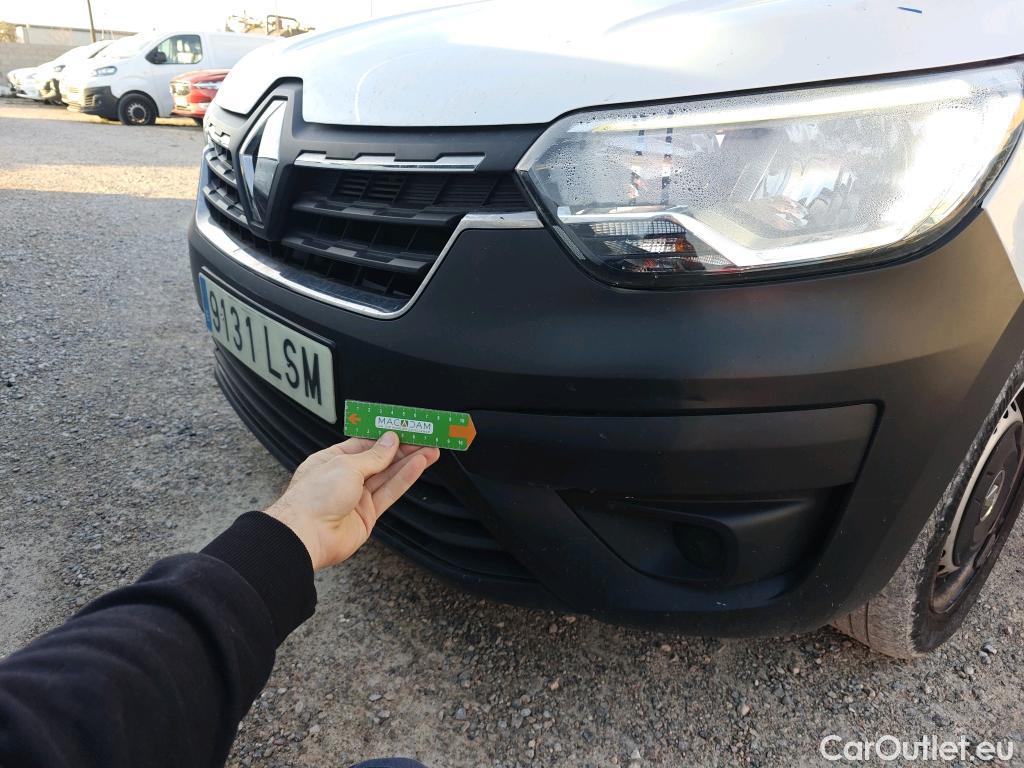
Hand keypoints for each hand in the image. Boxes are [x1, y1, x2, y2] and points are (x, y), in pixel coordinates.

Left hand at [265, 433, 439, 570]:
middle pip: (380, 460)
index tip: (406, 428)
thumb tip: (390, 441)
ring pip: (388, 475)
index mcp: (332, 460)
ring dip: (410, 462)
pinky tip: (419, 466)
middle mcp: (345, 478)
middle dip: (403, 448)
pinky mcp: (368, 515)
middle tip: (425, 437)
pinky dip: (405, 479)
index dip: (386, 436)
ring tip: (431, 449)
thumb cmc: (314, 497)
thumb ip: (373, 456)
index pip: (365, 443)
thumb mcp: (346, 465)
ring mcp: (357, 497)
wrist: (306, 536)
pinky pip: (390, 492)